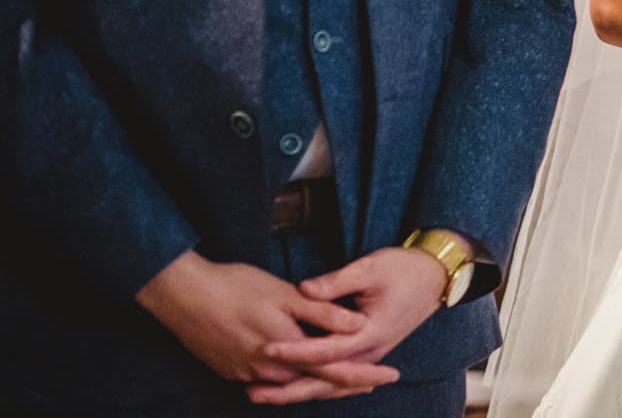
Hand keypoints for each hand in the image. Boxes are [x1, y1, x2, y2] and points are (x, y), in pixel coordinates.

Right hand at [135, 251, 390, 396]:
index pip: (334, 371)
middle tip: (375, 381)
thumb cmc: (236, 287)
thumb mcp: (285, 295)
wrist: (182, 296)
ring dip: (317, 382)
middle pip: (314, 383)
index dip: (363, 374)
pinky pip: (268, 380)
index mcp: (285, 352)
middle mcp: (267, 371)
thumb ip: (323, 314)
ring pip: (290, 384)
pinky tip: (299, 370)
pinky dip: (289, 377)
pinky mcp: (230, 369)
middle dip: (346, 383)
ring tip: (347, 379)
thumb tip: (359, 326)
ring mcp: (245, 374)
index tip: (390, 376)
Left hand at [254, 247, 445, 403]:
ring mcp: (369, 356)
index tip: (265, 347)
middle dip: (287, 389)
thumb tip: (303, 290)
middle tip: (252, 391)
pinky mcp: (367, 353)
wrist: (436, 277)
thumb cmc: (404, 268)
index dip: (294, 350)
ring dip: (296, 391)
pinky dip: (314, 384)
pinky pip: (337, 377)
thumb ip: (336, 282)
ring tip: (262, 393)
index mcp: (369, 333)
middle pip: (324, 381)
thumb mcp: (371, 268)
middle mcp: (369, 352)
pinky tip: (291, 384)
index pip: (324, 349)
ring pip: (329, 385)